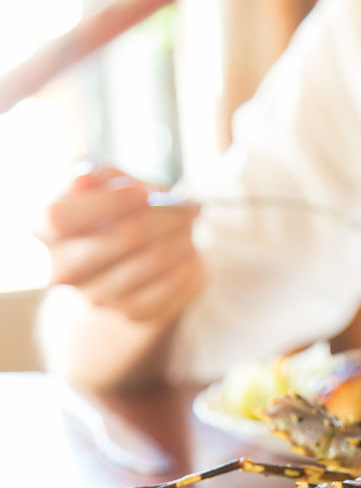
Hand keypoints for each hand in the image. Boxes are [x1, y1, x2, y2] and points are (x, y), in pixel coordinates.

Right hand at [36, 165, 205, 323]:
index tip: (144, 192)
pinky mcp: (132, 312)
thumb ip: (99, 174)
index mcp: (42, 230)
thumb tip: (85, 177)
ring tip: (188, 225)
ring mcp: (97, 296)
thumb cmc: (115, 207)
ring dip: (183, 236)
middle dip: (165, 217)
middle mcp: (61, 270)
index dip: (107, 202)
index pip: (60, 217)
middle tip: (189, 207)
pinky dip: (190, 260)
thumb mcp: (105, 181)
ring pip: (156, 259)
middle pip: (122, 238)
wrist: (130, 257)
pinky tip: (187, 250)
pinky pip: (176, 283)